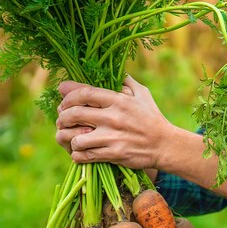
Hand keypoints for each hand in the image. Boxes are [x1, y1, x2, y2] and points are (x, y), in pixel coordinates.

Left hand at [55, 75, 172, 170]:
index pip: (84, 93)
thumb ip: (126, 82)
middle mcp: (113, 117)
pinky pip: (85, 156)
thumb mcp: (142, 94)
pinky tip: (79, 152)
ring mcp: (112, 137)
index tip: (62, 97)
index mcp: (118, 100)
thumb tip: (115, 71)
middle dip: (63, 117)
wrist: (165, 145)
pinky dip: (77, 155)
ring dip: (69, 139)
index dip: (68, 95)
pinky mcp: (114, 154)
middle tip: (62, 120)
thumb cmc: (152, 118)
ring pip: (77, 138)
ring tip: (71, 138)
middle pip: (75, 114)